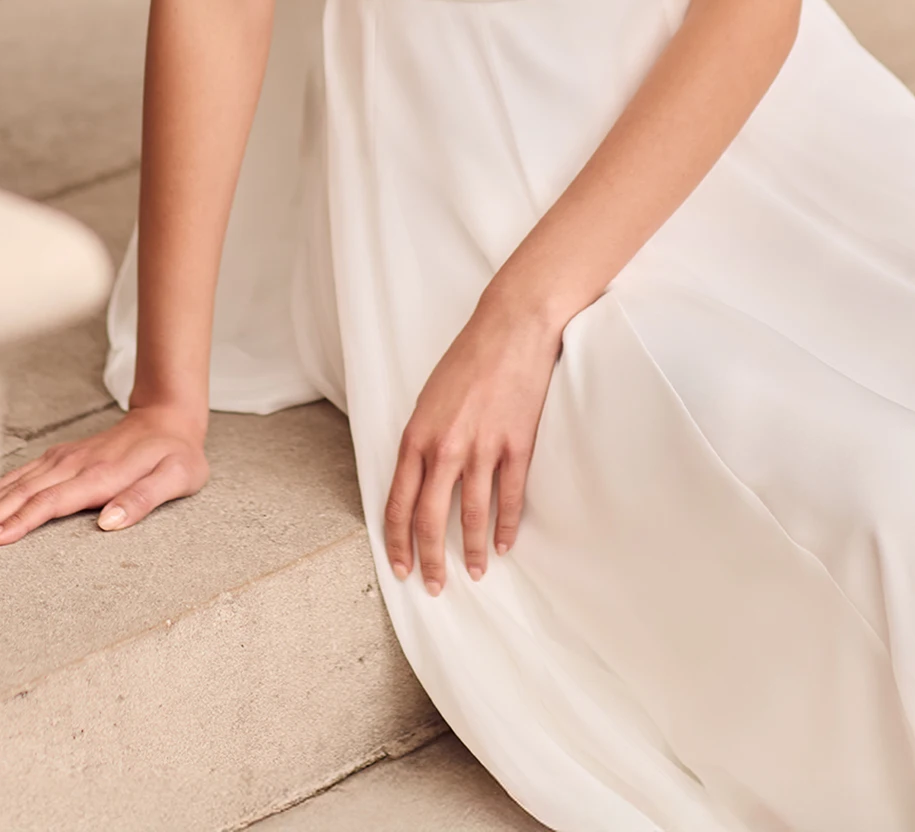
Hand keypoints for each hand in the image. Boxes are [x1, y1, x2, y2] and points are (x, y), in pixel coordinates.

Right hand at [0, 406, 209, 546]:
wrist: (170, 417)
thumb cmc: (176, 454)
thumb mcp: (177, 478)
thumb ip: (143, 499)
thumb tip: (108, 523)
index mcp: (102, 475)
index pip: (53, 503)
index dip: (21, 522)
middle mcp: (77, 464)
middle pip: (27, 493)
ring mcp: (67, 457)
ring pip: (20, 483)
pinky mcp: (63, 455)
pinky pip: (25, 472)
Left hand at [384, 294, 561, 595]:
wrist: (511, 328)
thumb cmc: (467, 358)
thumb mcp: (428, 399)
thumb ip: (421, 441)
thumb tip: (418, 480)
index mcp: (417, 436)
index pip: (398, 503)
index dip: (397, 542)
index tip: (401, 567)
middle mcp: (445, 448)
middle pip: (430, 519)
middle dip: (430, 560)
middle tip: (434, 585)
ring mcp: (483, 448)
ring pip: (471, 515)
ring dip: (470, 550)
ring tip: (474, 573)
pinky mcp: (517, 446)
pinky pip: (509, 497)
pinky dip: (505, 526)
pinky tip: (503, 543)